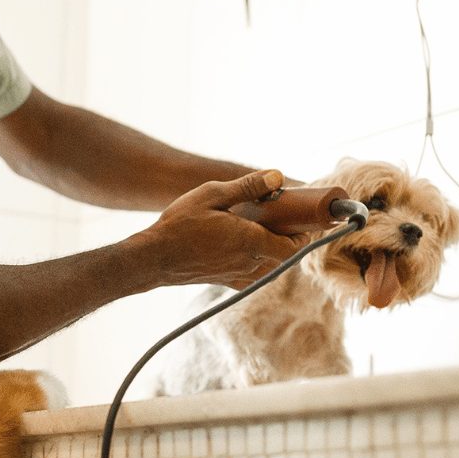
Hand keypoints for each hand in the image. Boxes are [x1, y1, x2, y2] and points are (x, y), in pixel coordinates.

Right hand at [127, 169, 301, 288]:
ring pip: (270, 267)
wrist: (155, 258)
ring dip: (274, 250)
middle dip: (289, 237)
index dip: (303, 235)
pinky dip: (258, 262)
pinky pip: (254, 275)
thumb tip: (277, 176)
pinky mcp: (226, 281)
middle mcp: (249, 263)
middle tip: (282, 217)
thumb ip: (247, 187)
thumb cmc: (180, 225)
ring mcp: (238, 275)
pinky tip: (245, 247)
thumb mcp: (212, 195)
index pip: (293, 247)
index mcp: (251, 241)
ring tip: (264, 230)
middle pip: (284, 256)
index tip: (303, 219)